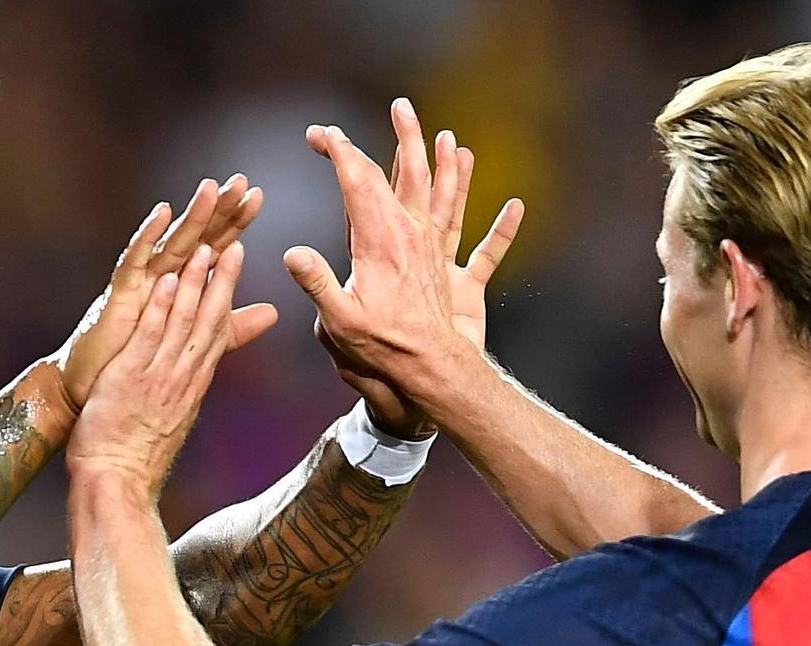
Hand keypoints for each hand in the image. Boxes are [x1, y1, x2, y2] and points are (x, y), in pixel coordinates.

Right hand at [53, 177, 278, 411]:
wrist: (104, 386)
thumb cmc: (143, 355)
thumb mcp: (199, 335)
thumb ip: (232, 323)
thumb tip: (273, 313)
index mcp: (185, 283)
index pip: (216, 245)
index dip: (236, 221)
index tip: (258, 196)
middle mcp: (165, 275)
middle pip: (198, 236)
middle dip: (218, 208)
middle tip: (240, 181)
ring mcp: (143, 282)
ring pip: (171, 243)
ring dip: (191, 216)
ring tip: (210, 189)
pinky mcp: (121, 293)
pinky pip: (135, 261)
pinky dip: (148, 237)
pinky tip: (163, 213)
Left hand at [67, 241, 244, 494]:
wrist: (118, 483)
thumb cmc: (137, 456)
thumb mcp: (170, 419)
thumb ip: (183, 393)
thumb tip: (192, 386)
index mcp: (191, 384)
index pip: (215, 334)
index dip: (226, 297)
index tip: (234, 268)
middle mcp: (182, 376)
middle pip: (209, 322)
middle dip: (221, 282)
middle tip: (234, 244)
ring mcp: (160, 375)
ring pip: (184, 323)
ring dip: (195, 284)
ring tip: (204, 249)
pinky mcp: (133, 377)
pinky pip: (151, 336)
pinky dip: (161, 307)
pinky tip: (167, 280)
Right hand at [286, 98, 523, 404]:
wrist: (428, 375)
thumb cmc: (380, 349)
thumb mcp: (337, 320)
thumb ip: (317, 282)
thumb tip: (293, 253)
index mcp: (380, 241)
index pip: (359, 182)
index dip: (340, 152)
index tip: (321, 134)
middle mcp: (413, 239)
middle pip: (411, 177)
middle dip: (404, 139)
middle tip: (402, 107)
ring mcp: (440, 257)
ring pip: (448, 201)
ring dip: (451, 169)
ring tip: (452, 141)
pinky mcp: (461, 281)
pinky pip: (488, 251)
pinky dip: (504, 230)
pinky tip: (517, 208)